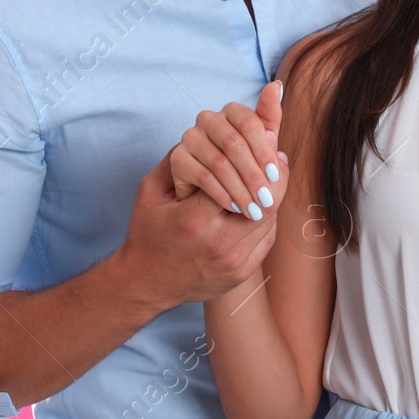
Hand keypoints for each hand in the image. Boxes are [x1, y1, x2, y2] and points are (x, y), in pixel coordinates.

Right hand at [115, 147, 281, 310]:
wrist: (145, 284)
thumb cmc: (147, 232)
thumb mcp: (151, 192)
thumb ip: (177, 160)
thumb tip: (210, 134)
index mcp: (195, 219)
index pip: (243, 180)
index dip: (256, 162)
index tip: (259, 148)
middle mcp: (218, 243)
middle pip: (267, 202)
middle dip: (273, 178)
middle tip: (272, 163)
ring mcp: (233, 263)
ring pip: (271, 221)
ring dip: (273, 197)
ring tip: (268, 181)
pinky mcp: (241, 275)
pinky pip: (266, 240)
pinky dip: (267, 219)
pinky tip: (259, 205)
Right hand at [169, 81, 287, 219]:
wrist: (206, 198)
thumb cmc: (241, 166)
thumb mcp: (258, 147)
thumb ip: (268, 120)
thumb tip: (276, 86)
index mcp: (232, 112)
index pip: (249, 122)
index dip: (263, 150)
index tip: (274, 175)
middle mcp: (208, 119)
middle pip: (234, 144)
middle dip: (254, 175)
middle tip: (266, 199)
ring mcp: (190, 137)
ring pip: (220, 162)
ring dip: (240, 188)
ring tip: (252, 209)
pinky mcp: (177, 159)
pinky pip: (202, 175)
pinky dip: (221, 193)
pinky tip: (232, 206)